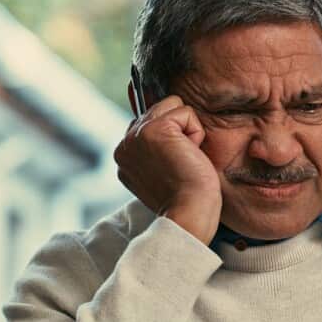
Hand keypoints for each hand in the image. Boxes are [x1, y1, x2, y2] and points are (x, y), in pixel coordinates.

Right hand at [113, 95, 221, 243]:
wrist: (188, 216)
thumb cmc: (186, 201)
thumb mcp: (166, 172)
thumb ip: (159, 149)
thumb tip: (173, 122)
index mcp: (124, 156)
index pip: (150, 123)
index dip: (172, 138)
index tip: (175, 166)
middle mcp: (125, 144)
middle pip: (162, 110)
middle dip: (180, 133)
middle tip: (181, 165)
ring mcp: (136, 135)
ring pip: (173, 106)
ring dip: (188, 131)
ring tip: (184, 159)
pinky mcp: (155, 130)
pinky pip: (186, 112)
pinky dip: (196, 133)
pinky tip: (189, 156)